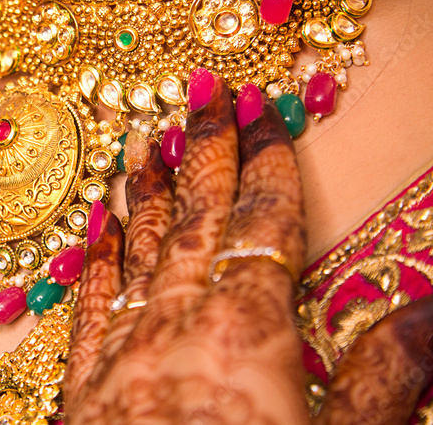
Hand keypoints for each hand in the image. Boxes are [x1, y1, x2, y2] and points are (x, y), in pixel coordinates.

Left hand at [64, 71, 432, 423]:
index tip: (265, 108)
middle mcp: (179, 316)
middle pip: (198, 216)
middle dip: (206, 152)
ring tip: (143, 141)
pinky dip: (92, 262)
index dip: (269, 161)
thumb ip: (389, 372)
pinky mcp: (84, 382)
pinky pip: (87, 304)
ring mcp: (125, 344)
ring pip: (138, 246)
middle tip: (201, 93)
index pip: (265, 221)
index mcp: (251, 324)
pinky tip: (91, 232)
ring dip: (145, 191)